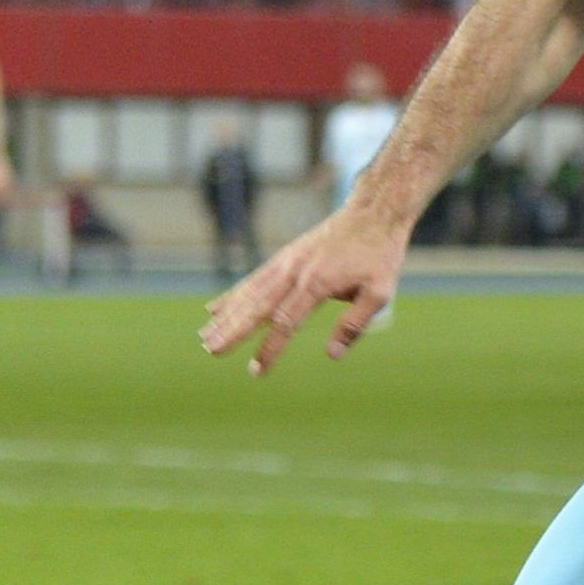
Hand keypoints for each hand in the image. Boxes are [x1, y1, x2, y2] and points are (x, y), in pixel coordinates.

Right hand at [199, 201, 410, 372]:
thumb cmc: (379, 255)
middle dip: (233, 331)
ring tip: (204, 336)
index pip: (286, 323)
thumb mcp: (379, 292)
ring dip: (226, 316)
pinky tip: (215, 310)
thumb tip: (332, 355)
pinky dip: (234, 295)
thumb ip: (354, 324)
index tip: (257, 370)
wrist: (371, 213)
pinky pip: (253, 280)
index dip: (270, 348)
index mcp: (316, 283)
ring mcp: (285, 263)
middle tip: (211, 351)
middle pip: (257, 307)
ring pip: (249, 293)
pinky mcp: (284, 258)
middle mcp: (294, 272)